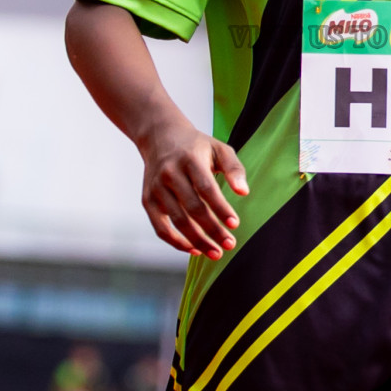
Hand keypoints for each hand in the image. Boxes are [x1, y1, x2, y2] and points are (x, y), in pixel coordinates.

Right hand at [137, 118, 248, 258]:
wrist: (160, 137)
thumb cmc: (196, 146)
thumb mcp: (219, 148)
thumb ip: (234, 168)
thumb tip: (243, 192)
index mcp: (190, 160)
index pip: (206, 188)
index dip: (220, 208)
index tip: (235, 224)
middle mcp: (170, 173)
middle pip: (192, 208)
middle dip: (212, 230)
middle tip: (230, 244)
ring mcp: (156, 188)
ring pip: (177, 221)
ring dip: (197, 241)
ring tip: (216, 253)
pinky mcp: (147, 200)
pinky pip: (160, 228)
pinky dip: (176, 242)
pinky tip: (194, 250)